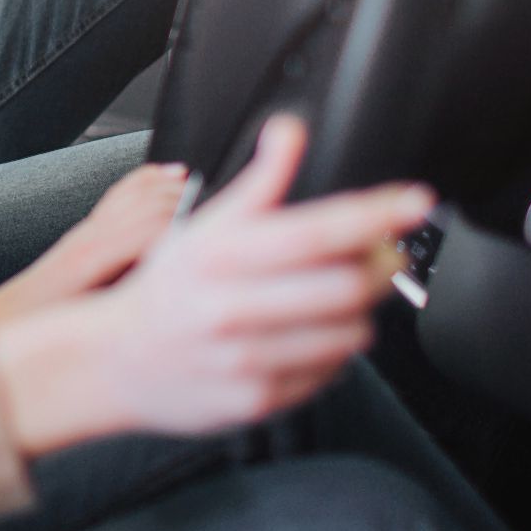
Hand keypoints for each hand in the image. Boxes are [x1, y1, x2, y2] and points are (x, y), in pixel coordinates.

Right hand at [0, 114, 432, 453]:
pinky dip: (335, 351)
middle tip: (382, 253)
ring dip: (361, 311)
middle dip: (380, 266)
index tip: (413, 201)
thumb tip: (289, 130)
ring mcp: (246, 359)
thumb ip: (259, 182)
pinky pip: (329, 374)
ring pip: (347, 334)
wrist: (116, 362)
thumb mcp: (202, 225)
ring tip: (340, 296)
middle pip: (344, 285)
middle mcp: (231, 308)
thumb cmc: (168, 289)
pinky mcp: (259, 401)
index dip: (373, 215)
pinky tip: (311, 335)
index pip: (314, 231)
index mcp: (219, 256)